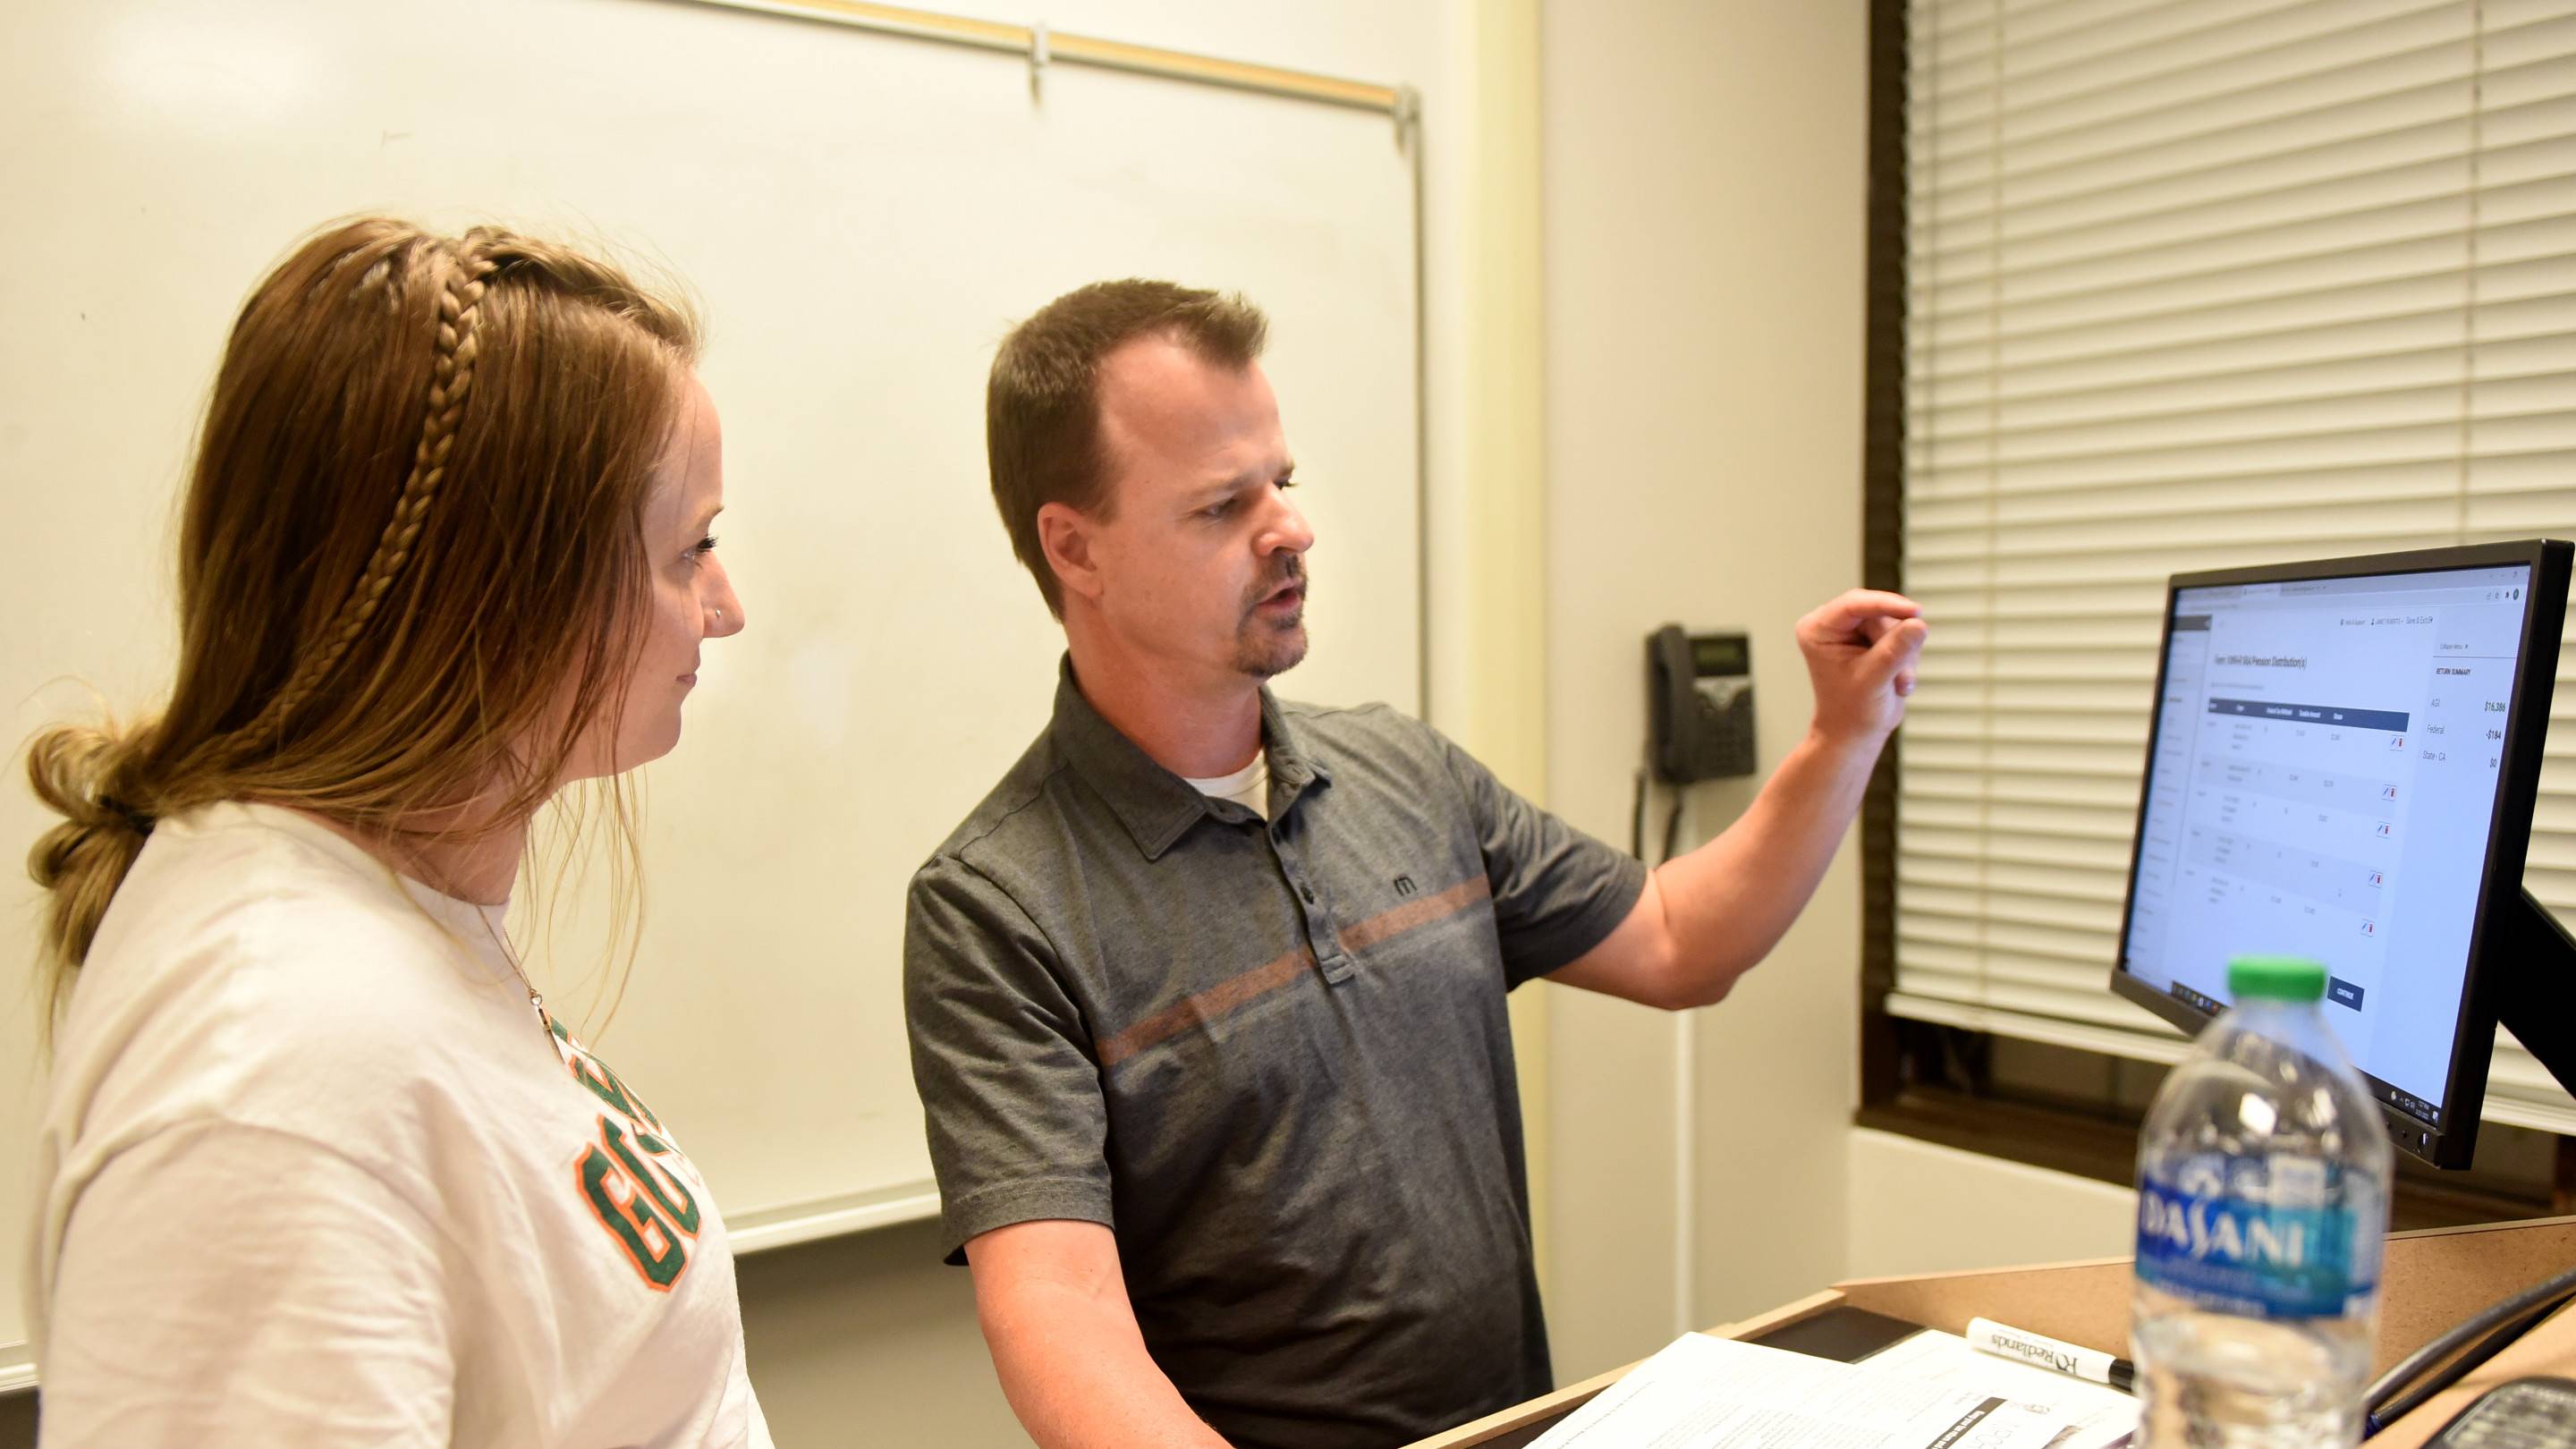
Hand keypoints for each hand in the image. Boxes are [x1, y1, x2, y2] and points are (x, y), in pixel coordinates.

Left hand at [1796, 589, 1926, 746]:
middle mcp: (1833, 625)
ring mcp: (1854, 631)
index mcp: (1818, 629)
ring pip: (1895, 624)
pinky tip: (1897, 681)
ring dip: (1904, 656)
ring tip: (1897, 684)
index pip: (1854, 604)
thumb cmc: (1852, 712)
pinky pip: (1902, 634)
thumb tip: (1919, 624)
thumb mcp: (1874, 680)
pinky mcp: (1873, 639)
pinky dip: (1907, 658)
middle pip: (1879, 614)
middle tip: (1900, 676)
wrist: (1855, 734)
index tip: (1915, 611)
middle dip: (1895, 643)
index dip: (1886, 605)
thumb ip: (1895, 651)